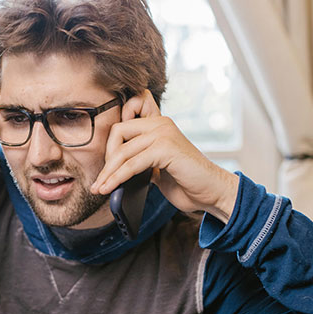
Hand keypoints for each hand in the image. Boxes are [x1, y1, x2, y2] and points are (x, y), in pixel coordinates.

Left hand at [90, 90, 239, 222]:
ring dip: (107, 173)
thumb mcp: (158, 167)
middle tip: (100, 181)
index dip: (111, 142)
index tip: (105, 166)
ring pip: (122, 151)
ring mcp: (163, 133)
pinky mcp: (166, 148)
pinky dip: (118, 177)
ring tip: (99, 189)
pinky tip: (110, 188)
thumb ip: (140, 161)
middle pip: (117, 132)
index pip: (124, 120)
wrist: (212, 193)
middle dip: (106, 159)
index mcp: (158, 124)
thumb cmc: (187, 182)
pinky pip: (132, 163)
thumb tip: (112, 171)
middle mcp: (161, 124)